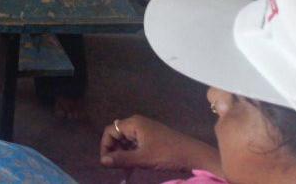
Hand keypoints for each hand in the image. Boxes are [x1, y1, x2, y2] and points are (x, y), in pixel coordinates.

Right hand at [100, 115, 215, 172]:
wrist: (194, 155)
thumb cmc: (167, 154)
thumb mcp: (143, 158)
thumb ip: (122, 159)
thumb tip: (102, 161)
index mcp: (134, 124)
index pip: (110, 131)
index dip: (105, 146)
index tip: (106, 162)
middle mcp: (138, 124)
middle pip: (117, 135)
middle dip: (114, 151)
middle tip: (114, 167)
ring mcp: (146, 131)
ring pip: (127, 141)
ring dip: (123, 155)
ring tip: (123, 170)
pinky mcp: (152, 138)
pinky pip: (136, 145)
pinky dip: (132, 155)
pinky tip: (132, 169)